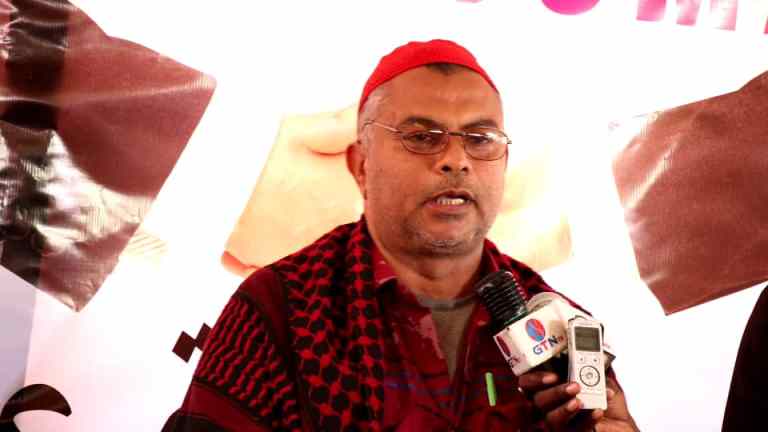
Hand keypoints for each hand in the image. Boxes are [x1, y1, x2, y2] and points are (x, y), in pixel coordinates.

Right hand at [518, 371, 638, 431]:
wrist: (619, 424)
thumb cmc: (603, 399)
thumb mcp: (596, 377)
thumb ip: (588, 366)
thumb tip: (589, 352)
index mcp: (548, 385)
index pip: (527, 382)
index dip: (535, 379)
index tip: (552, 376)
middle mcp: (549, 404)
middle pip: (538, 400)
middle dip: (556, 392)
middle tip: (574, 386)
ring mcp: (558, 420)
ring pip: (551, 418)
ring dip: (566, 409)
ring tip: (580, 402)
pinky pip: (573, 430)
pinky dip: (586, 420)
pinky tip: (596, 411)